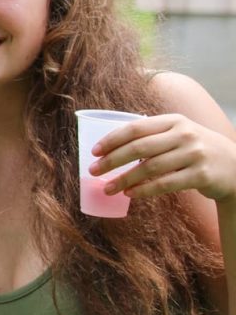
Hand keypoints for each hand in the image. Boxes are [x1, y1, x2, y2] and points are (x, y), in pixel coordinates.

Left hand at [93, 114, 235, 202]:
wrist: (235, 166)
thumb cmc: (195, 149)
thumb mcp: (178, 133)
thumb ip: (152, 135)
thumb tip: (111, 147)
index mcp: (173, 120)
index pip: (135, 128)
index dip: (112, 139)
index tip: (94, 151)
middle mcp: (184, 135)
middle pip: (139, 148)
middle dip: (112, 160)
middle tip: (93, 171)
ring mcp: (194, 154)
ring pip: (150, 168)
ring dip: (124, 179)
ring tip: (108, 188)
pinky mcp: (201, 175)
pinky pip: (165, 184)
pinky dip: (144, 190)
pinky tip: (129, 193)